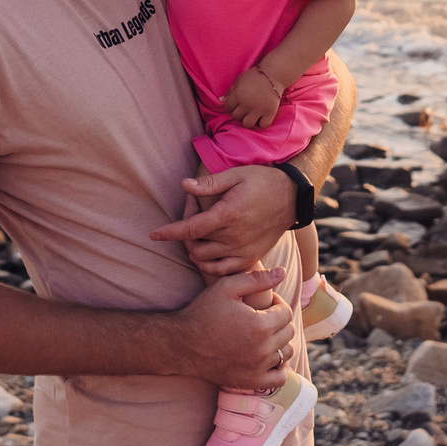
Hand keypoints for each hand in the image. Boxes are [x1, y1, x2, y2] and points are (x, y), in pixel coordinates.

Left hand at [150, 163, 296, 275]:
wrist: (293, 198)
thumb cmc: (263, 181)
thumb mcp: (236, 175)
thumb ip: (209, 183)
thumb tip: (184, 185)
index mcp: (228, 214)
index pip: (191, 228)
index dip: (169, 232)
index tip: (153, 234)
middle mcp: (234, 236)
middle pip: (195, 246)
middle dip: (184, 236)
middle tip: (188, 219)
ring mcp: (243, 250)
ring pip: (206, 260)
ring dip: (195, 251)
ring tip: (196, 236)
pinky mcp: (251, 257)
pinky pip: (224, 270)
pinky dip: (210, 266)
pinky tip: (207, 254)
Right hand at [172, 267, 295, 388]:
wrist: (182, 344)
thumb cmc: (203, 312)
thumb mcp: (227, 288)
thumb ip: (257, 279)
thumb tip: (282, 272)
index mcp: (259, 325)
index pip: (286, 312)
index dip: (277, 303)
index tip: (264, 303)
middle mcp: (262, 349)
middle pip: (288, 332)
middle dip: (278, 321)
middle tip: (262, 316)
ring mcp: (257, 368)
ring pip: (286, 353)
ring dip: (279, 341)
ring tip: (263, 334)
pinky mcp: (251, 382)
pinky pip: (279, 378)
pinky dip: (280, 367)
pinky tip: (268, 356)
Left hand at [221, 65, 283, 129]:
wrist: (273, 74)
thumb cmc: (254, 76)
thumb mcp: (239, 80)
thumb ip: (230, 91)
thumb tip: (220, 101)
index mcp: (238, 95)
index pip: (227, 108)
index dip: (229, 107)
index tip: (235, 105)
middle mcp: (247, 104)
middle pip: (236, 116)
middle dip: (239, 113)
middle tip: (244, 108)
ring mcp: (258, 109)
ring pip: (247, 124)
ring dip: (248, 120)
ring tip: (252, 115)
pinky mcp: (270, 112)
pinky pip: (263, 125)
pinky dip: (262, 123)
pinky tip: (261, 118)